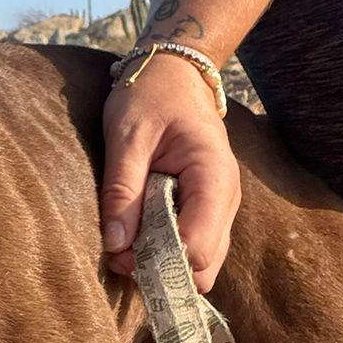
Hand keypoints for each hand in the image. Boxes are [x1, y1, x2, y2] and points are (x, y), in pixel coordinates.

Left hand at [101, 53, 239, 291]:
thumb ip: (122, 190)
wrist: (174, 74)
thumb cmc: (150, 97)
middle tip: (118, 252)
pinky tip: (138, 232)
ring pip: (201, 263)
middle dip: (161, 269)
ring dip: (162, 262)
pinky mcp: (206, 210)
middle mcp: (226, 199)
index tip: (120, 251)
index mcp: (213, 178)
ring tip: (124, 241)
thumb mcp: (128, 137)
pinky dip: (166, 249)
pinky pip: (193, 245)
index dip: (158, 260)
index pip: (197, 247)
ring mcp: (220, 207)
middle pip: (204, 266)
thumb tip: (116, 244)